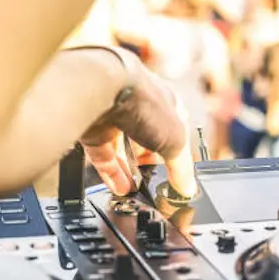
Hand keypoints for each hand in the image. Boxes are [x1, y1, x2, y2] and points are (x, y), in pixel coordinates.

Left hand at [80, 48, 196, 197]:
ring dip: (130, 171)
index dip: (178, 150)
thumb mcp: (175, 138)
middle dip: (151, 162)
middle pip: (147, 138)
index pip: (175, 127)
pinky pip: (103, 155)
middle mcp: (138, 105)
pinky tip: (121, 188)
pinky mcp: (92, 127)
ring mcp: (113, 115)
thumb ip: (181, 166)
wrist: (98, 88)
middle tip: (154, 182)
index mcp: (164, 99)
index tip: (178, 173)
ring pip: (122, 148)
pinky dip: (112, 173)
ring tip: (137, 191)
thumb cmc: (142, 101)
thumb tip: (186, 188)